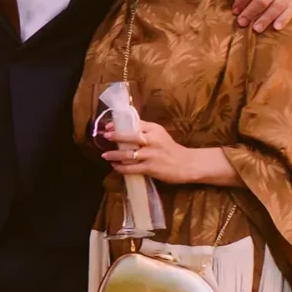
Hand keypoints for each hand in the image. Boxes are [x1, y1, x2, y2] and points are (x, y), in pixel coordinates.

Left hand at [102, 120, 219, 184]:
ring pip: (127, 154)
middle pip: (129, 136)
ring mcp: (151, 154)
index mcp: (154, 129)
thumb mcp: (160, 135)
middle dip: (115, 136)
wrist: (187, 164)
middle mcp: (152, 140)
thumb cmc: (171, 149)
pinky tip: (115, 167)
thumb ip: (145, 131)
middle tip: (105, 137)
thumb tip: (124, 129)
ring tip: (105, 155)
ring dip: (114, 155)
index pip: (134, 124)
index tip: (108, 127)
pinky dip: (121, 168)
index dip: (119, 125)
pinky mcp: (150, 168)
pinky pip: (131, 168)